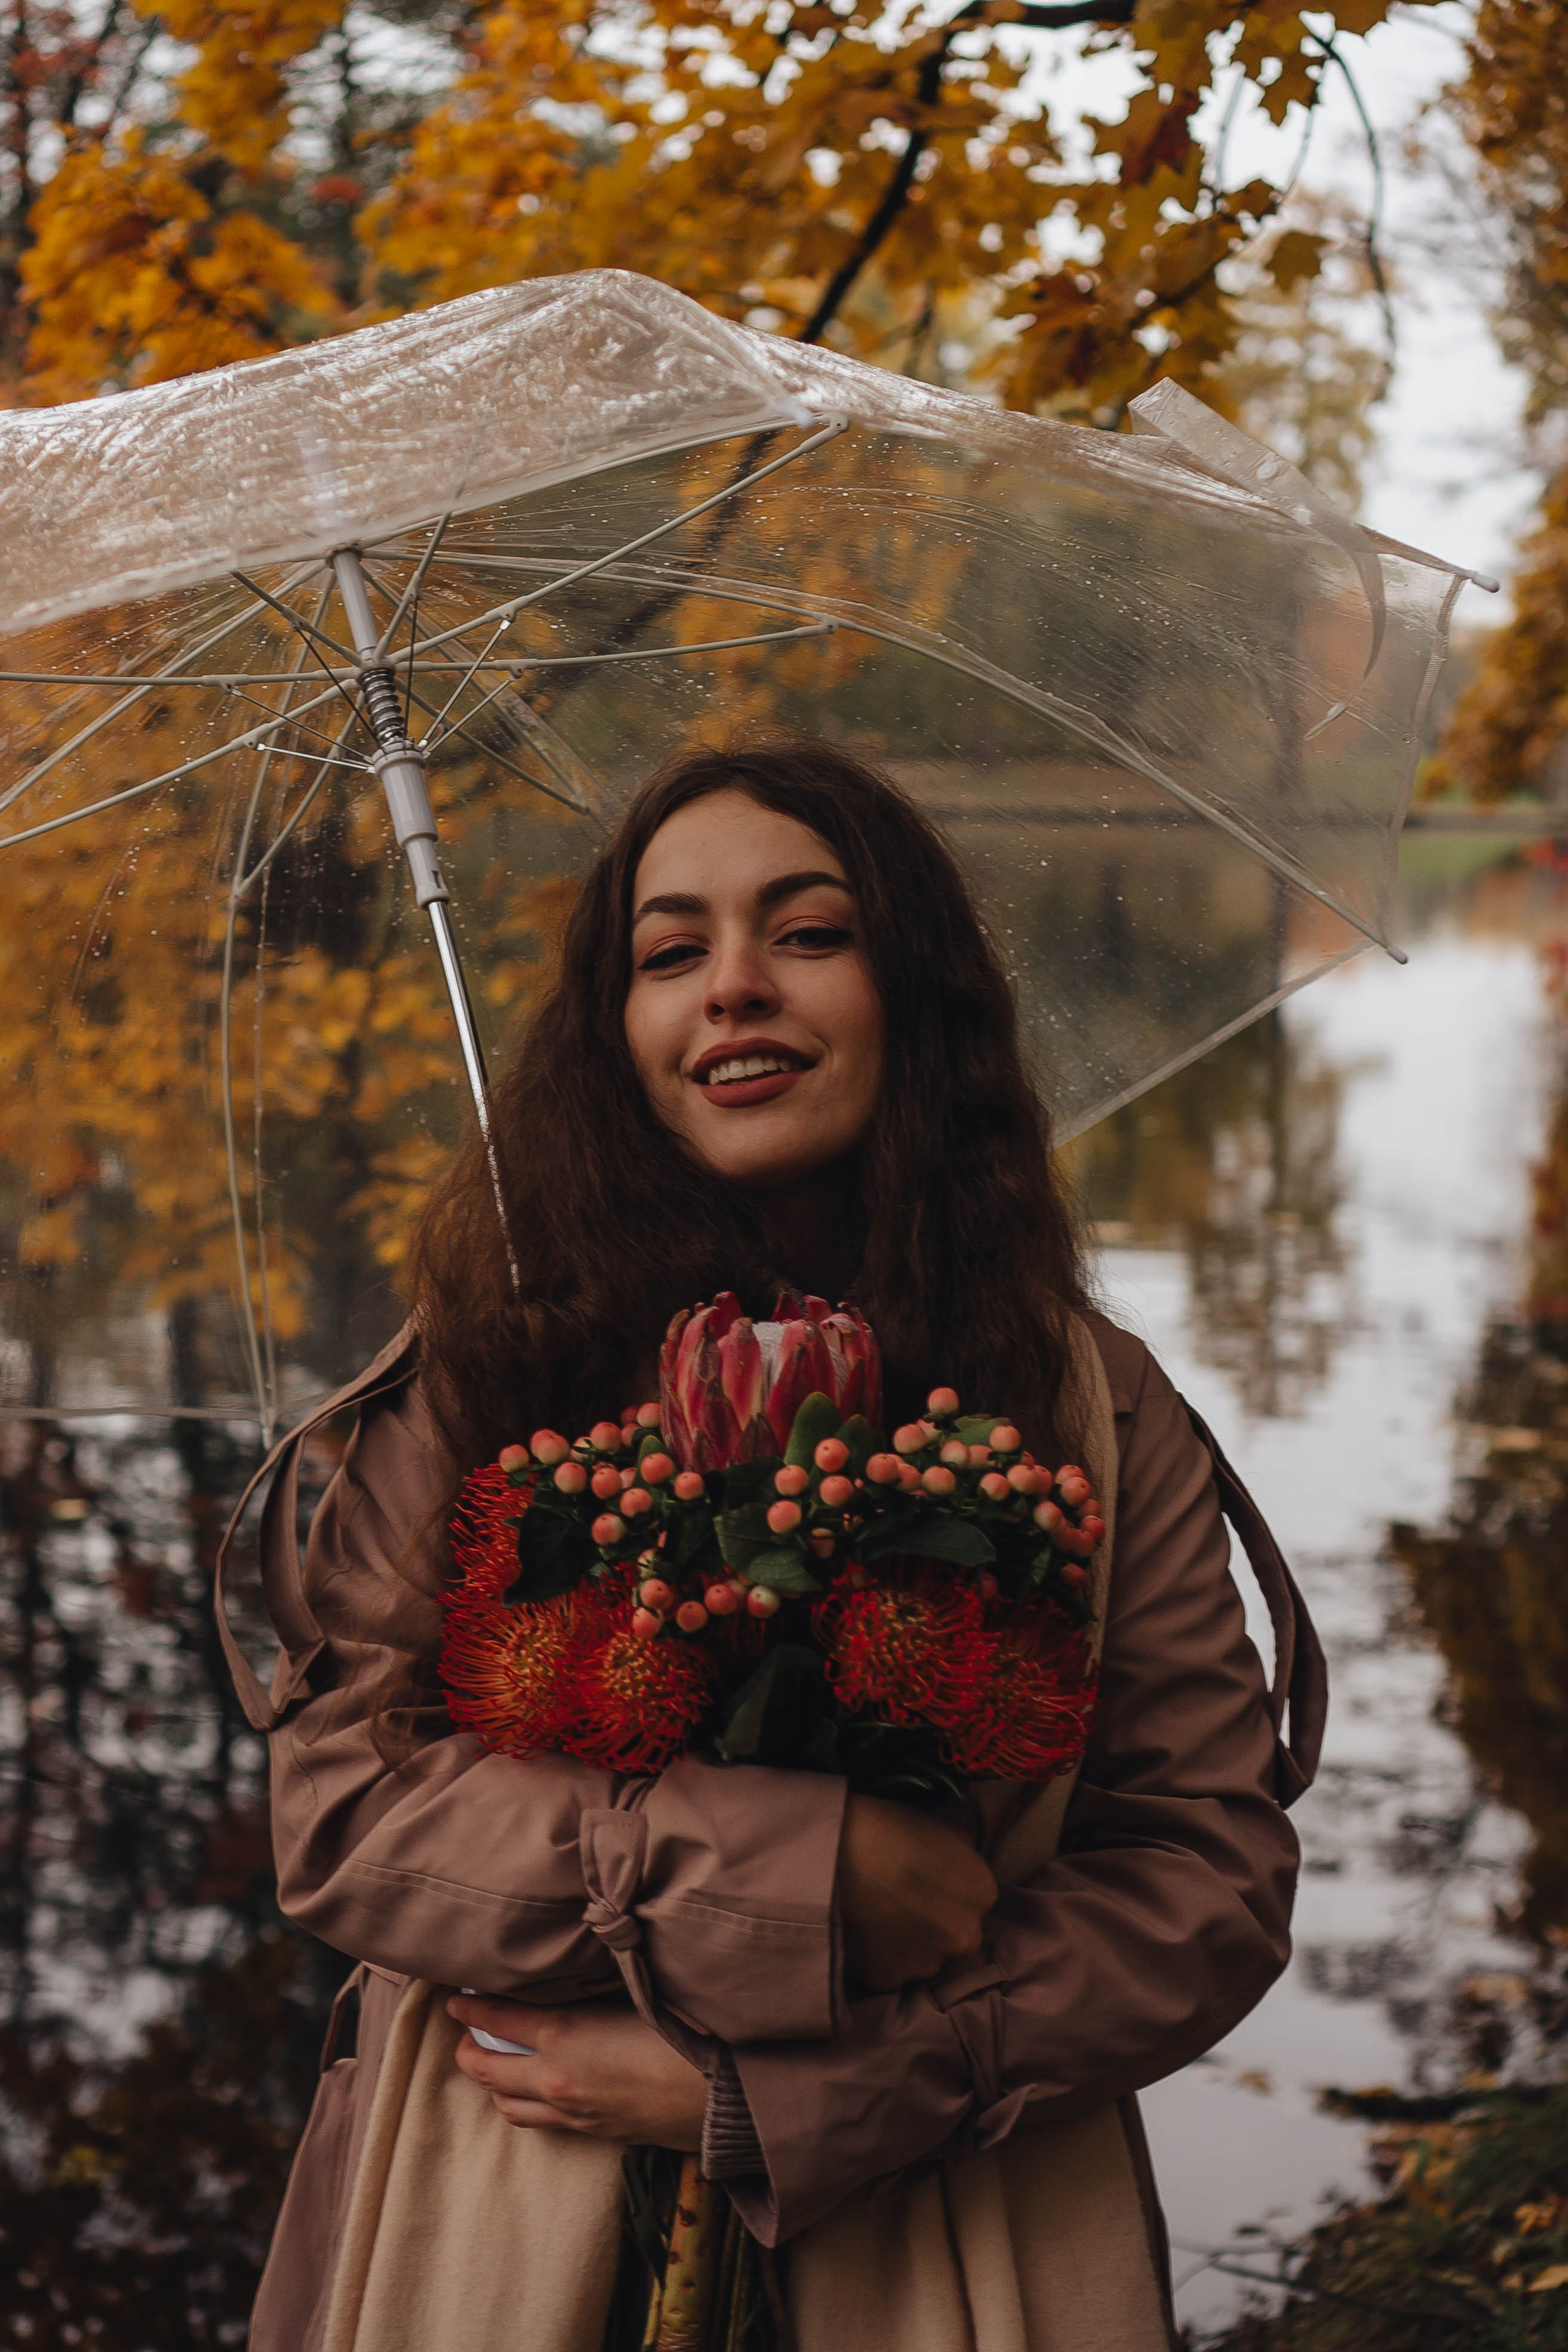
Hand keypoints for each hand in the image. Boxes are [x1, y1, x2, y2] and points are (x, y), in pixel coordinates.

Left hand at [449, 1996, 706, 2150]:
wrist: (724, 2097)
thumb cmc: (686, 2033)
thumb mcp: (635, 1994)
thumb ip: (596, 1985)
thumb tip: (575, 1969)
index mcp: (564, 2036)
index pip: (497, 2019)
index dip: (470, 2008)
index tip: (454, 2000)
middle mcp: (556, 2080)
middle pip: (487, 2071)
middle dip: (468, 2052)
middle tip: (465, 2036)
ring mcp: (573, 2114)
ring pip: (509, 2106)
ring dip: (494, 2084)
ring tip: (496, 2064)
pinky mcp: (594, 2135)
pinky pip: (543, 2123)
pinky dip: (527, 2105)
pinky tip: (539, 2091)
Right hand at [836, 1794, 997, 1991]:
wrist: (832, 1853)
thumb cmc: (887, 1827)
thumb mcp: (941, 1823)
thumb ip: (961, 1851)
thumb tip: (959, 1862)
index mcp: (981, 1893)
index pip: (975, 1898)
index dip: (950, 1889)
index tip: (925, 1879)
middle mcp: (964, 1936)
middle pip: (954, 1933)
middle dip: (935, 1921)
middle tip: (902, 1899)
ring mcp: (927, 1963)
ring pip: (924, 1956)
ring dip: (909, 1941)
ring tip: (878, 1914)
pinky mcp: (890, 1979)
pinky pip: (890, 1969)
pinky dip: (880, 1955)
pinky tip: (864, 1930)